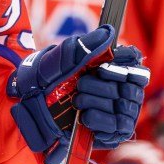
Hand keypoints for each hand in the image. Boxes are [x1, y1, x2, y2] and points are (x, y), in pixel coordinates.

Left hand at [7, 26, 149, 163]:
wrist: (30, 103)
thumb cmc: (46, 75)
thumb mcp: (61, 56)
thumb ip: (85, 45)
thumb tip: (108, 32)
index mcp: (109, 64)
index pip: (133, 62)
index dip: (120, 67)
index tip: (101, 70)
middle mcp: (117, 86)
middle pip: (129, 88)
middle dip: (101, 87)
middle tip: (80, 86)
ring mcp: (115, 110)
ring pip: (124, 109)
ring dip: (99, 105)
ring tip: (78, 102)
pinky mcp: (110, 131)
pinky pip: (118, 130)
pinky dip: (101, 123)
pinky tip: (85, 118)